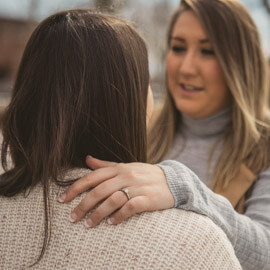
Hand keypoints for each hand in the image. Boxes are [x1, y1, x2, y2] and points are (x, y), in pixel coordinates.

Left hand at [59, 156, 174, 226]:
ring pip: (113, 199)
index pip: (93, 177)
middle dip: (83, 204)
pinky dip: (119, 215)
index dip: (76, 188)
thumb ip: (106, 165)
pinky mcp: (148, 198)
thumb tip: (87, 159)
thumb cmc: (145, 174)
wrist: (172, 180)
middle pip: (99, 190)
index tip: (63, 200)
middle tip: (73, 218)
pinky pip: (131, 207)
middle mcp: (126, 176)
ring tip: (88, 224)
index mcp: (119, 168)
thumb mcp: (126, 166)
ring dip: (98, 213)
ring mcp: (138, 187)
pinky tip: (112, 223)